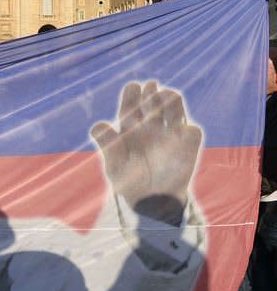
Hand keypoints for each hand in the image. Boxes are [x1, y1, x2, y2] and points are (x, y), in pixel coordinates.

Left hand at [90, 82, 201, 223]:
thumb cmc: (128, 182)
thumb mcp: (115, 166)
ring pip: (175, 108)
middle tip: (151, 87)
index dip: (132, 94)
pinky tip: (183, 130)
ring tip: (166, 96)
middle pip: (153, 101)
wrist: (151, 203)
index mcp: (131, 128)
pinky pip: (192, 132)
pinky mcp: (188, 147)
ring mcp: (170, 134)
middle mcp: (151, 127)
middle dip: (152, 92)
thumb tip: (97, 126)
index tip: (133, 87)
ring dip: (172, 100)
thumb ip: (109, 146)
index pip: (131, 105)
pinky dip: (189, 129)